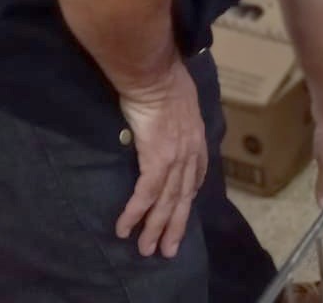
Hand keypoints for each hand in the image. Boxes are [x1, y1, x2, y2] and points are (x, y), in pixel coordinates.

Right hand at [115, 59, 207, 258]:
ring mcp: (177, 157)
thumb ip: (175, 117)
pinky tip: (125, 228)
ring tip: (146, 249)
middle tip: (166, 250)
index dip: (189, 196)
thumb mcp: (178, 100)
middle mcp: (191, 151)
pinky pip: (147, 193)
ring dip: (154, 228)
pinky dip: (135, 213)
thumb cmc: (162, 79)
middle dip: (174, 226)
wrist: (153, 72)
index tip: (182, 212)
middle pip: (183, 197)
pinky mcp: (158, 158)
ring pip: (166, 201)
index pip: (196, 175)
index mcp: (197, 137)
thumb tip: (165, 119)